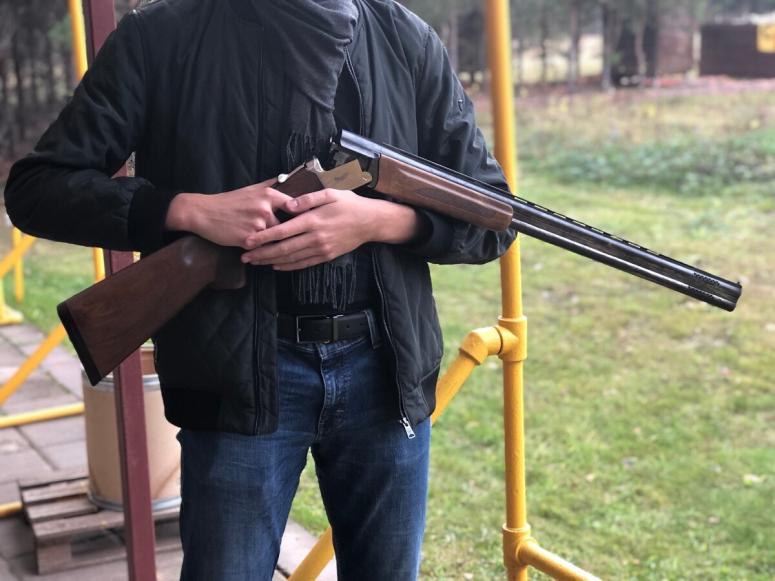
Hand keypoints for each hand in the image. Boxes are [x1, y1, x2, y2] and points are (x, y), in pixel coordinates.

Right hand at [165, 178, 291, 247]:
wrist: (203, 213)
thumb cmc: (228, 201)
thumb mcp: (250, 189)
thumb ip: (269, 185)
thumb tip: (285, 178)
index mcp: (268, 195)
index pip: (295, 206)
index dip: (301, 215)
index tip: (306, 221)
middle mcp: (265, 209)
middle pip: (285, 226)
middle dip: (281, 231)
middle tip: (279, 236)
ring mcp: (257, 225)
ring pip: (273, 238)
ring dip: (270, 241)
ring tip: (262, 241)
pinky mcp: (248, 240)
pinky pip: (262, 248)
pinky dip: (260, 249)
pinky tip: (253, 246)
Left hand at [240, 188, 421, 269]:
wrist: (370, 222)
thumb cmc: (349, 203)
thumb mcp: (330, 193)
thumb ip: (307, 198)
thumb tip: (287, 205)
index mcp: (313, 220)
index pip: (282, 230)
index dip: (263, 237)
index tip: (248, 241)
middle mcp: (315, 237)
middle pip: (283, 248)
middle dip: (262, 253)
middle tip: (245, 257)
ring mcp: (321, 249)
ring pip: (291, 258)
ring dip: (271, 261)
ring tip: (255, 262)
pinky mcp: (326, 256)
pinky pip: (303, 264)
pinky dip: (288, 266)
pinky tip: (276, 266)